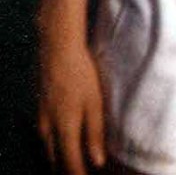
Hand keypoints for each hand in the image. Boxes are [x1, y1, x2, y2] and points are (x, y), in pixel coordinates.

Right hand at [38, 38, 106, 173]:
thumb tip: (97, 162)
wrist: (57, 49)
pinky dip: (55, 146)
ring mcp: (42, 120)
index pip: (71, 165)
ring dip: (61, 160)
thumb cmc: (80, 74)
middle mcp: (49, 129)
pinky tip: (64, 142)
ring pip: (49, 150)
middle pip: (57, 162)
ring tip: (75, 163)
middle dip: (69, 171)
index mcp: (65, 129)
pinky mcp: (40, 110)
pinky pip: (46, 138)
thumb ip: (95, 133)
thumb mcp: (94, 103)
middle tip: (84, 172)